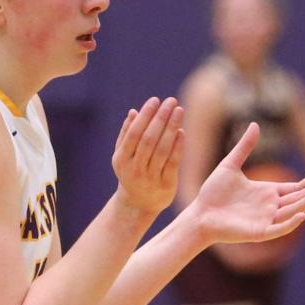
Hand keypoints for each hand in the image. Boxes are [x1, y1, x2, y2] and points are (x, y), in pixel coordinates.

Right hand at [112, 96, 183, 215]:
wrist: (138, 203)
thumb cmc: (131, 172)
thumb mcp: (123, 156)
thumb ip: (126, 134)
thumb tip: (133, 112)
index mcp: (122, 159)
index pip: (134, 134)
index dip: (145, 116)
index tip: (155, 100)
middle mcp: (135, 169)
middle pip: (149, 140)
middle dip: (160, 118)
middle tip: (171, 101)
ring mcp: (150, 178)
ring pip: (162, 150)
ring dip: (171, 128)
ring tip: (179, 110)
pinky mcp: (166, 185)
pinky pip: (173, 162)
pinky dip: (178, 146)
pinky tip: (182, 131)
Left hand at [190, 123, 304, 245]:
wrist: (198, 214)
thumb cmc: (212, 193)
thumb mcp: (230, 165)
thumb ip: (244, 147)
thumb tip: (255, 123)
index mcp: (266, 192)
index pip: (293, 188)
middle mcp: (269, 207)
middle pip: (297, 199)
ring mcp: (264, 220)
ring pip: (291, 213)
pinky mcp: (257, 232)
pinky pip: (278, 229)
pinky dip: (290, 223)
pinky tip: (301, 214)